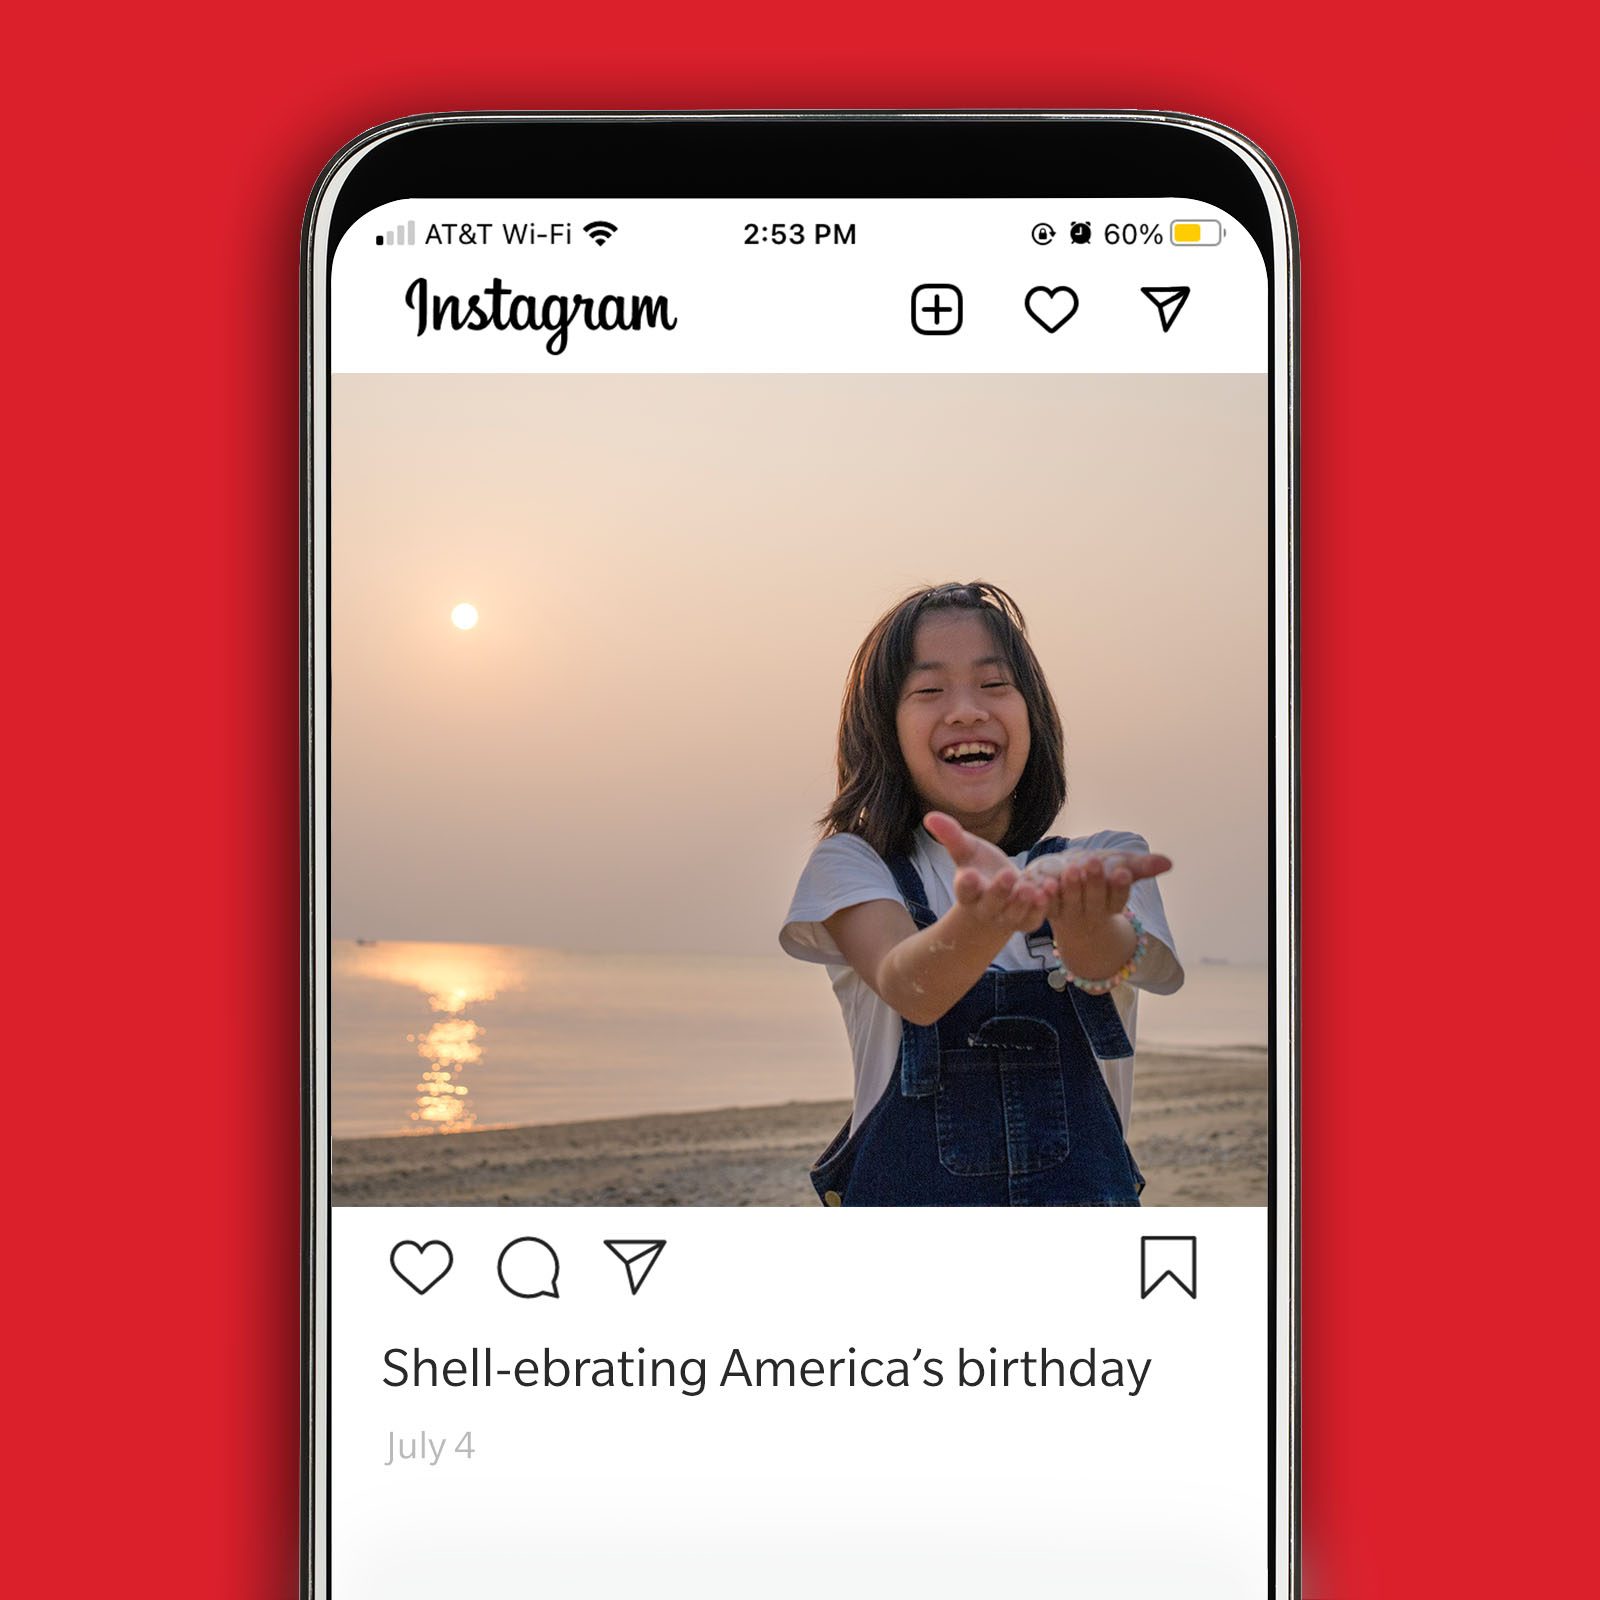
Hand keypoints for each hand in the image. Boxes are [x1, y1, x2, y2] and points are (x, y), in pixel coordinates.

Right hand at [922, 811, 1050, 933]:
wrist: (1000, 900)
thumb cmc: (980, 871)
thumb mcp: (967, 852)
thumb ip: (951, 836)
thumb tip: (929, 816)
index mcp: (968, 891)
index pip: (965, 889)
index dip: (967, 884)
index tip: (969, 875)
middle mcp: (986, 908)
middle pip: (991, 903)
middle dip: (999, 890)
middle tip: (1007, 874)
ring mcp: (1007, 917)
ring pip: (1014, 913)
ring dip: (1022, 901)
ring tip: (1029, 887)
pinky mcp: (1026, 922)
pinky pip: (1033, 918)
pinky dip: (1041, 907)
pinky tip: (1049, 890)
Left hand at [1024, 847, 1172, 933]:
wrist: (1066, 888)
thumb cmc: (1100, 875)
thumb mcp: (1120, 868)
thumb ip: (1141, 866)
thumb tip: (1169, 863)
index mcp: (1111, 904)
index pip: (1118, 898)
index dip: (1119, 886)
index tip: (1121, 871)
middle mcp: (1091, 913)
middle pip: (1094, 900)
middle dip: (1093, 882)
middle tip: (1092, 861)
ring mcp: (1068, 915)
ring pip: (1069, 904)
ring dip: (1070, 888)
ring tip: (1070, 870)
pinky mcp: (1046, 912)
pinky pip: (1044, 907)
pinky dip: (1043, 897)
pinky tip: (1043, 884)